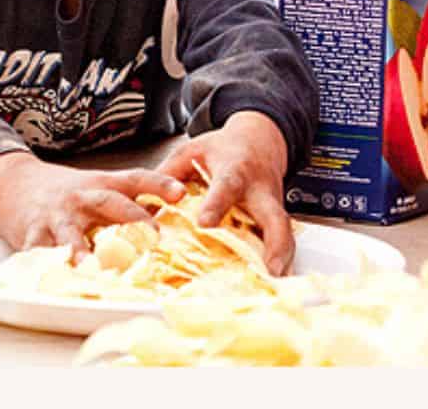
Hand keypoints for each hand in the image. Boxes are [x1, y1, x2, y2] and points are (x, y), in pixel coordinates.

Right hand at [0, 151, 186, 260]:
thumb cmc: (65, 193)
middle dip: (133, 218)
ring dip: (80, 250)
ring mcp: (57, 216)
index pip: (135, 179)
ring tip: (88, 266)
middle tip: (153, 236)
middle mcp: (81, 197)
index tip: (181, 193)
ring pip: (71, 232)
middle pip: (110, 203)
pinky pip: (37, 252)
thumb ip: (126, 202)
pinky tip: (46, 280)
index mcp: (100, 184)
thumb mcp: (95, 188)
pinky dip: (42, 266)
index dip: (159, 184)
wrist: (14, 184)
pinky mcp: (32, 233)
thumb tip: (170, 222)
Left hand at [156, 111, 293, 275]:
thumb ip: (167, 175)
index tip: (204, 223)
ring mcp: (272, 207)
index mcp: (234, 170)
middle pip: (274, 216)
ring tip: (274, 287)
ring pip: (285, 234)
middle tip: (269, 270)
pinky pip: (283, 242)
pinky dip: (281, 263)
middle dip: (274, 243)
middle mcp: (259, 190)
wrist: (259, 140)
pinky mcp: (277, 219)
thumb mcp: (190, 151)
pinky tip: (274, 284)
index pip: (226, 186)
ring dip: (282, 261)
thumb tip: (142, 206)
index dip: (216, 205)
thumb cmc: (222, 148)